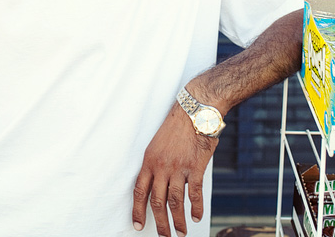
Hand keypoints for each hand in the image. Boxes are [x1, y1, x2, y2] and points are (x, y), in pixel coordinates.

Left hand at [132, 103, 216, 235]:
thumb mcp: (158, 143)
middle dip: (160, 223)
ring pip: (175, 202)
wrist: (195, 110)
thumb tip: (159, 184)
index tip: (138, 225)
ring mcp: (178, 168)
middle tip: (164, 236)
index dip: (138, 210)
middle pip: (157, 201)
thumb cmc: (177, 126)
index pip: (140, 191)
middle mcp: (161, 166)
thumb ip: (157, 164)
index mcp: (149, 160)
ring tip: (181, 232)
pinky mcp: (195, 167)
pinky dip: (196, 208)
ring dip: (178, 220)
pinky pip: (194, 193)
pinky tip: (197, 217)